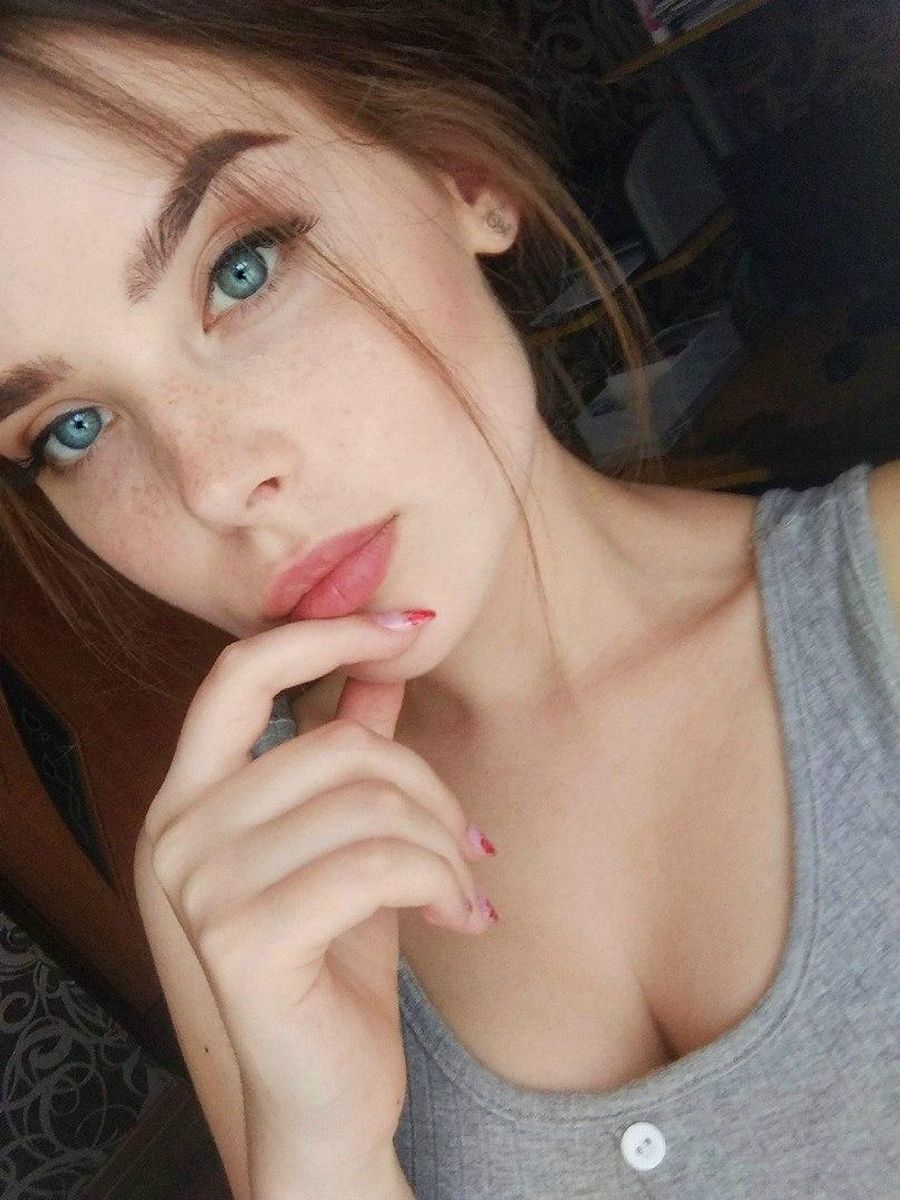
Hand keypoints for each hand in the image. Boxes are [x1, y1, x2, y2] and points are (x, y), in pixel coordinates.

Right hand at [140, 613, 492, 1195]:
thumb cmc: (335, 963)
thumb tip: (381, 665)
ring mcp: (201, 886)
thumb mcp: (346, 840)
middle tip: (470, 842)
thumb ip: (349, 751)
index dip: (324, 635)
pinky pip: (378, 863)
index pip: (238, 673)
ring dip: (444, 844)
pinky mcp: (243, 940)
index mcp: (189, 797)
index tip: (407, 625)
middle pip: (337, 746)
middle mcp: (176, 832)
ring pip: (368, 803)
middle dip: (428, 788)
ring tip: (464, 887)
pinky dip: (441, 882)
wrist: (324, 1098)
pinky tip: (460, 919)